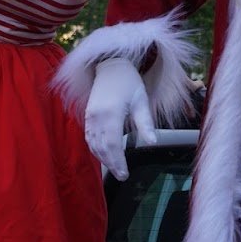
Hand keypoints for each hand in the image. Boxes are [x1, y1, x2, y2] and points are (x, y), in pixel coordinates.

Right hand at [84, 57, 155, 179]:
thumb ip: (145, 123)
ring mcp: (89, 116)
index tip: (125, 173)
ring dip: (103, 159)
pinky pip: (89, 138)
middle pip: (102, 147)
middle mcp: (97, 116)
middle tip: (121, 176)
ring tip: (115, 168)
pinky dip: (95, 149)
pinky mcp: (87, 116)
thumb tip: (153, 142)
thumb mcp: (141, 100)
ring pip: (93, 144)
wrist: (111, 66)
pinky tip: (104, 156)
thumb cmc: (129, 82)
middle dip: (111, 164)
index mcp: (112, 112)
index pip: (113, 144)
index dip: (118, 161)